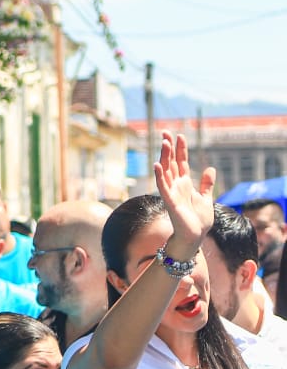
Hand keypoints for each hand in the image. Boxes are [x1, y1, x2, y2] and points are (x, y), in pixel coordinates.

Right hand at [153, 131, 215, 252]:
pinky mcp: (170, 201)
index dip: (181, 149)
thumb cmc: (199, 220)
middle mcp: (176, 186)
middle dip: (169, 148)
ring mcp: (172, 192)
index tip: (179, 135)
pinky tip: (158, 165)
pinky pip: (163, 186)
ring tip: (164, 143)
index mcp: (185, 184)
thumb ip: (207, 184)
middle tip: (166, 133)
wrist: (195, 236)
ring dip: (164, 157)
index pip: (181, 162)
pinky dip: (160, 176)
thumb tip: (211, 168)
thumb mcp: (207, 198)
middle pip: (171, 163)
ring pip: (166, 171)